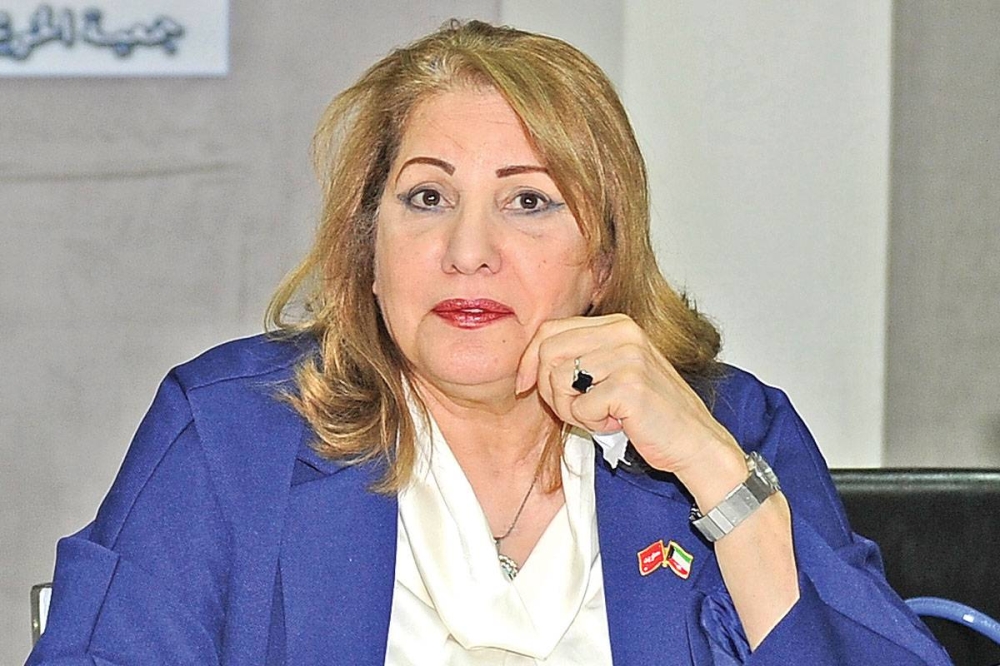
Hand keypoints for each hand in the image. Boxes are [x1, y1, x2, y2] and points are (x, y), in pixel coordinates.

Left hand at [516, 314, 742, 480]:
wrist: (696, 442)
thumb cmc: (652, 413)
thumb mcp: (615, 372)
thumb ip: (581, 358)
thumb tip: (528, 365)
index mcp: (618, 324)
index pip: (551, 329)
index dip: (529, 359)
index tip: (525, 385)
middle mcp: (623, 333)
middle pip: (548, 352)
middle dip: (549, 389)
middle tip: (575, 410)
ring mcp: (628, 357)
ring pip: (559, 380)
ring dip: (572, 410)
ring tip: (602, 417)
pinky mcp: (629, 386)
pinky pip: (579, 408)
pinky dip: (592, 425)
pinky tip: (618, 425)